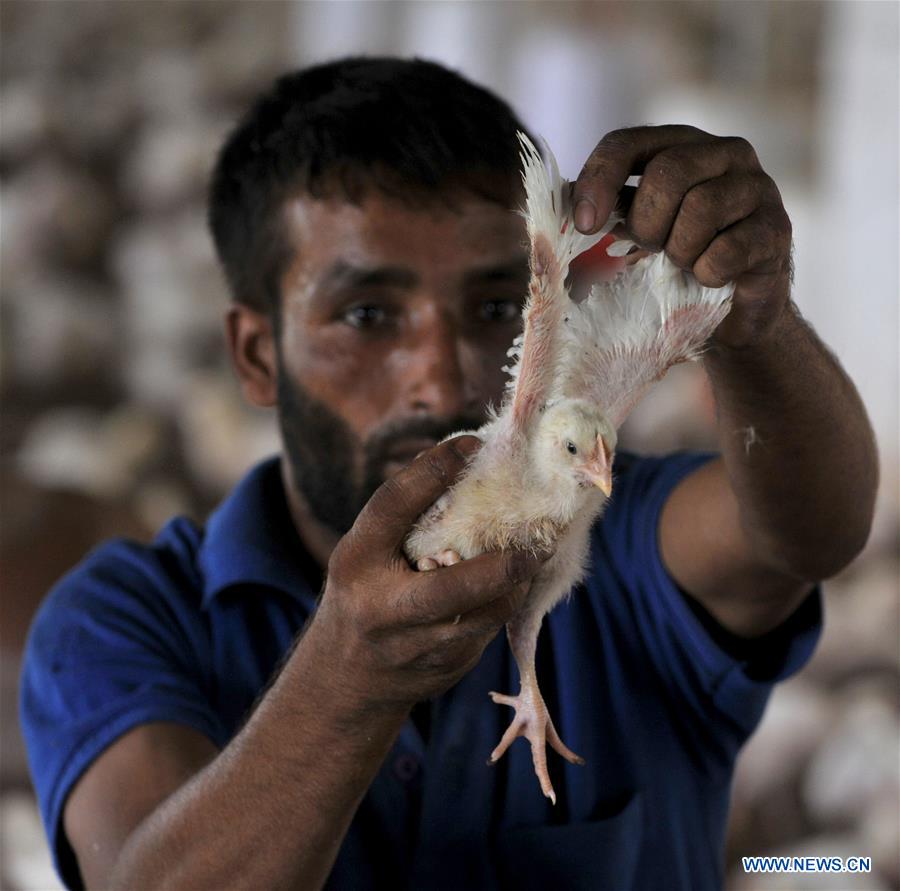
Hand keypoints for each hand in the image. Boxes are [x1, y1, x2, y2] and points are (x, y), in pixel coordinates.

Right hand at [311, 435, 544, 709]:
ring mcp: (415, 648)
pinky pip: (487, 634)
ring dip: (515, 584)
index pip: (392, 508)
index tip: (471, 444)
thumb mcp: (367, 549)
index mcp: (357, 563)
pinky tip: (512, 583)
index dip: (431, 471)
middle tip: (539, 540)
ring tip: (533, 554)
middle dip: (504, 566)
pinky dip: (503, 604)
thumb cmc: (364, 589)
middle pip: (453, 589)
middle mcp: (382, 609)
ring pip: (485, 616)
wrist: (346, 676)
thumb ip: (405, 514)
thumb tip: (463, 455)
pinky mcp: (444, 671)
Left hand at [573, 125, 792, 347]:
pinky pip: (726, 250)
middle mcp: (724, 154)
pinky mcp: (776, 229)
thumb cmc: (673, 268)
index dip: (599, 180)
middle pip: (668, 173)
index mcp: (679, 146)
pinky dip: (706, 274)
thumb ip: (603, 214)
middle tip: (652, 249)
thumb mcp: (632, 235)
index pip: (625, 142)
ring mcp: (757, 187)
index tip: (585, 226)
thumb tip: (557, 210)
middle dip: (647, 224)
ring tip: (685, 264)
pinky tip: (711, 278)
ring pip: (701, 209)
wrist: (730, 315)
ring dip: (680, 252)